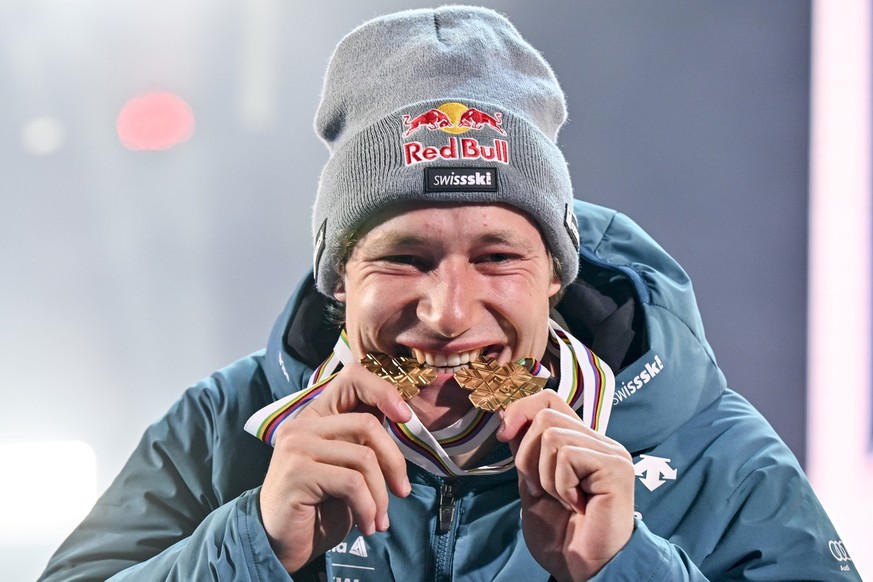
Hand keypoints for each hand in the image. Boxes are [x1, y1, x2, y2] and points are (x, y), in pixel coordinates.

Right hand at [259, 363, 412, 572]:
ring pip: (364, 458)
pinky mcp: (297, 472)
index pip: (353, 379)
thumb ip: (363, 442)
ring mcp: (297, 446)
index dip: (384, 391)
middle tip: (402, 491)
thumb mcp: (346, 467)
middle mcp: (303, 424)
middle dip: (395, 462)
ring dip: (380, 495)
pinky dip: (368, 508)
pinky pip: (352, 483)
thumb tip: (404, 420)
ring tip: (379, 519)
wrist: (279, 544)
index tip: (406, 418)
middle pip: (367, 424)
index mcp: (317, 415)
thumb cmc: (318, 507)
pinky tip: (366, 525)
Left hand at [497, 391, 634, 581]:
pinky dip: (559, 484)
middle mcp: (598, 442)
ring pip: (553, 435)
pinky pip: (567, 456)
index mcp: (579, 442)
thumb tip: (509, 416)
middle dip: (526, 454)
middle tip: (539, 489)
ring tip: (562, 500)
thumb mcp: (532, 484)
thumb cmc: (562, 536)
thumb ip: (525, 451)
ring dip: (544, 475)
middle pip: (545, 414)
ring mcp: (610, 452)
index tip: (504, 435)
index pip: (549, 399)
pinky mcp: (616, 467)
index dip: (521, 409)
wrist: (583, 570)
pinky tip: (576, 505)